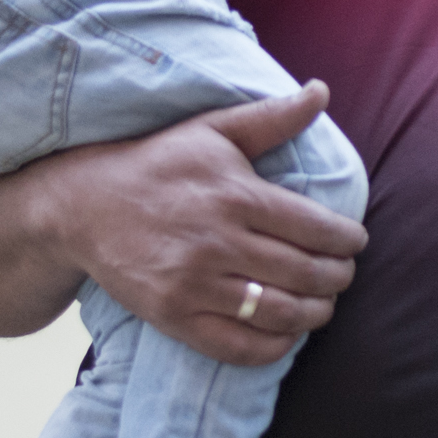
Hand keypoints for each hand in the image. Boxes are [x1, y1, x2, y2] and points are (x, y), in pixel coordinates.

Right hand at [31, 83, 364, 365]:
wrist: (83, 206)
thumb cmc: (157, 164)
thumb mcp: (213, 130)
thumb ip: (272, 117)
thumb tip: (320, 91)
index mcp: (236, 196)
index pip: (317, 229)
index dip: (348, 241)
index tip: (354, 243)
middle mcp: (219, 243)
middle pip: (306, 274)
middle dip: (339, 278)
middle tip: (343, 274)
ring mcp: (195, 284)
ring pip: (281, 313)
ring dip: (316, 314)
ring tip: (323, 304)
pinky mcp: (174, 316)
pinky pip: (239, 346)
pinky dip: (274, 346)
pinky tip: (286, 334)